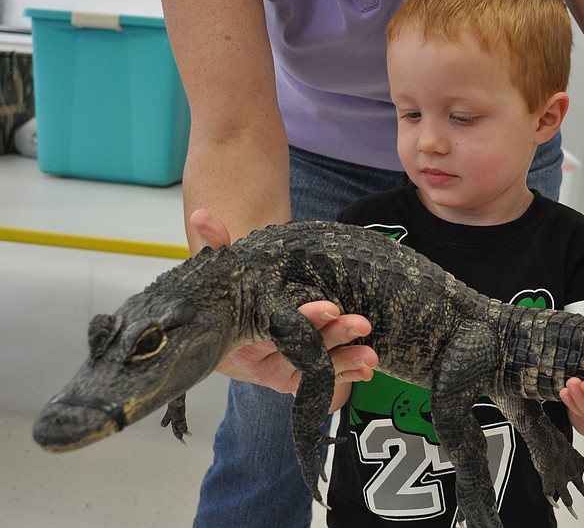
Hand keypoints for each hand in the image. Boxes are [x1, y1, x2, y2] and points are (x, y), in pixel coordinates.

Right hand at [188, 209, 378, 393]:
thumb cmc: (233, 296)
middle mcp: (260, 358)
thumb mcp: (225, 272)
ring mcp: (279, 371)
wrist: (230, 325)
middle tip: (360, 322)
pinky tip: (367, 369)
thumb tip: (200, 216)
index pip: (276, 327)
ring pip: (314, 368)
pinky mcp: (296, 379)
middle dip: (332, 336)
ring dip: (344, 360)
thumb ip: (217, 245)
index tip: (330, 306)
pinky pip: (323, 380)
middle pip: (299, 349)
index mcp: (242, 334)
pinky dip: (346, 374)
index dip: (304, 318)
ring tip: (371, 354)